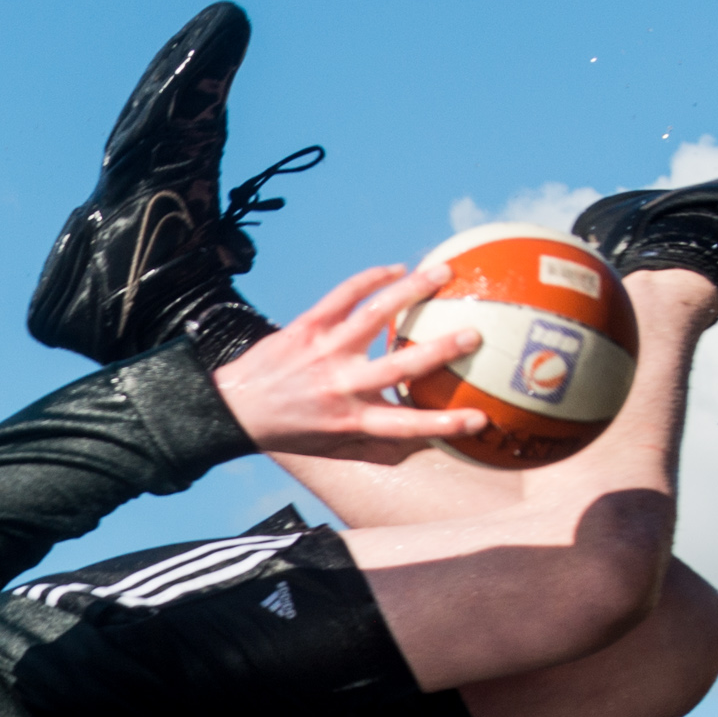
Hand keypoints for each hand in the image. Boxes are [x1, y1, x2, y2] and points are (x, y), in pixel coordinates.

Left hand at [211, 262, 473, 462]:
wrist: (236, 408)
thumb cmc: (293, 429)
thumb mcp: (334, 447)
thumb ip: (378, 444)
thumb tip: (427, 447)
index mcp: (351, 418)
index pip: (406, 425)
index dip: (445, 424)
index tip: (482, 417)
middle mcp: (341, 385)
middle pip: (399, 368)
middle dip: (439, 351)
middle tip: (475, 333)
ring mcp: (324, 351)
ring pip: (374, 316)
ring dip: (410, 292)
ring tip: (442, 273)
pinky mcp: (307, 326)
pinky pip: (343, 295)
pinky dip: (371, 278)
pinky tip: (396, 269)